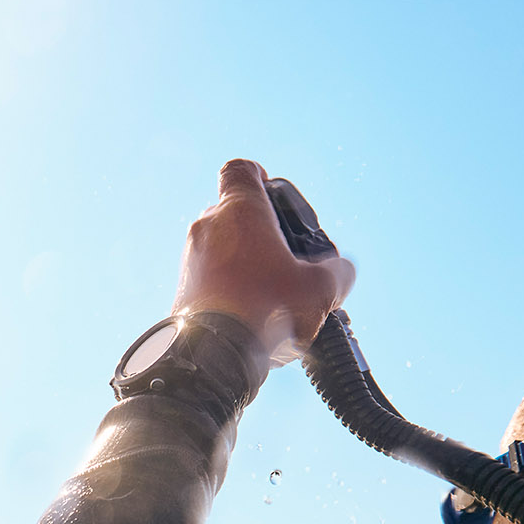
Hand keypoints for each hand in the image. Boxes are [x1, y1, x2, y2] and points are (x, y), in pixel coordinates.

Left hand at [172, 159, 356, 365]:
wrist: (212, 354)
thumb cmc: (266, 310)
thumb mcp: (319, 290)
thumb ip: (338, 272)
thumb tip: (342, 272)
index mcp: (239, 210)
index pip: (242, 170)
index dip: (260, 176)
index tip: (272, 192)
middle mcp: (208, 227)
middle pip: (235, 214)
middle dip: (260, 232)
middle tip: (284, 259)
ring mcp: (190, 258)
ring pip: (221, 248)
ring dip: (244, 263)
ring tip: (270, 294)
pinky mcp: (181, 290)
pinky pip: (209, 278)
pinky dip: (228, 288)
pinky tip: (250, 314)